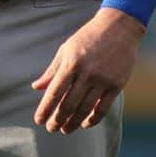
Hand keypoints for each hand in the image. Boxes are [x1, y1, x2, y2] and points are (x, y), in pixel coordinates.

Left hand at [32, 8, 145, 133]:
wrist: (119, 27)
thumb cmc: (88, 37)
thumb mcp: (67, 49)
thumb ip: (52, 70)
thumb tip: (36, 87)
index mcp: (71, 62)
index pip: (54, 92)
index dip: (45, 109)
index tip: (39, 120)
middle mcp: (87, 73)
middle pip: (69, 105)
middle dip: (58, 120)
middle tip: (51, 128)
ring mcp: (103, 80)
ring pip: (85, 110)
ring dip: (73, 123)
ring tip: (65, 129)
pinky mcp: (117, 85)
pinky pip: (103, 109)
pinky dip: (93, 120)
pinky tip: (85, 124)